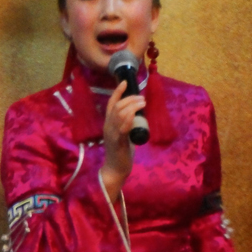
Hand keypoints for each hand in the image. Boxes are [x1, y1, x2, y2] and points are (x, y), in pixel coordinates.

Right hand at [99, 80, 145, 201]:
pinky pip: (122, 128)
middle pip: (117, 106)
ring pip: (119, 114)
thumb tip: (136, 115)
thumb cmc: (120, 152)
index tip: (125, 82)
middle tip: (142, 98)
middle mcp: (108, 126)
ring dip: (132, 106)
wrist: (115, 169)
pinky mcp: (117, 142)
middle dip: (130, 99)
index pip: (111, 104)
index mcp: (108, 123)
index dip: (117, 92)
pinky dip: (128, 119)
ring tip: (143, 103)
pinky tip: (134, 114)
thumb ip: (126, 124)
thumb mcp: (123, 134)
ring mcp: (112, 134)